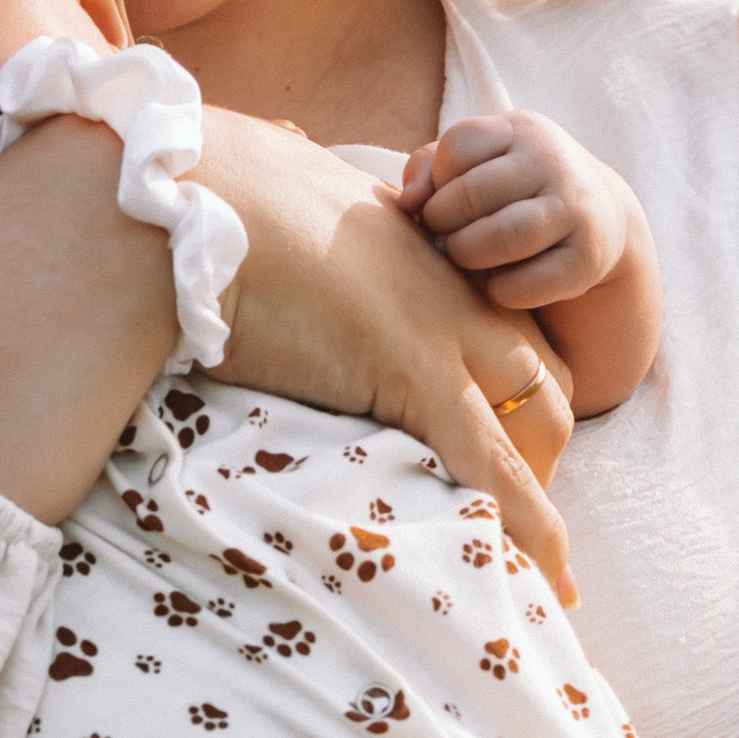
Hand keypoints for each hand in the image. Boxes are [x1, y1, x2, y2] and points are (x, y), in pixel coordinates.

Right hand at [197, 112, 577, 593]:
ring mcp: (444, 332)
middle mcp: (452, 293)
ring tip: (534, 574)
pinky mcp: (416, 373)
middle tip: (515, 523)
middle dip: (540, 456)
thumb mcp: (278, 199)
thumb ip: (302, 196)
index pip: (510, 336)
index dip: (517, 395)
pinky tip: (543, 582)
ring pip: (535, 431)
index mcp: (423, 259)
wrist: (194, 196)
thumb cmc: (214, 198)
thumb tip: (275, 155)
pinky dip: (524, 528)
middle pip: (544, 386)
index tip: (500, 446)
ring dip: (538, 504)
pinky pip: (491, 467)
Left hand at [401, 110, 645, 316]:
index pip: (459, 145)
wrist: (599, 218)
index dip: (437, 180)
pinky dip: (499, 291)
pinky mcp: (588, 258)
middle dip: (443, 223)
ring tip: (463, 259)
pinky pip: (526, 284)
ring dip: (467, 255)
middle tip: (442, 239)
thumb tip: (407, 204)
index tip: (440, 200)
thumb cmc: (513, 190)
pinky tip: (497, 284)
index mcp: (521, 130)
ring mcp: (576, 208)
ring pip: (504, 236)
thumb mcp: (477, 163)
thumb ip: (429, 168)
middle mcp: (554, 161)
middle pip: (473, 193)